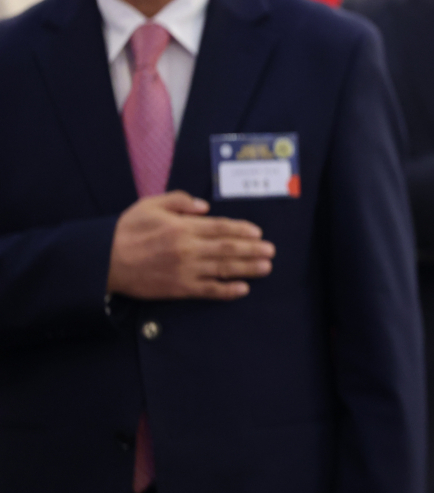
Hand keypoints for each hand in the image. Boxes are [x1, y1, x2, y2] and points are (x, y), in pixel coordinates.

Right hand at [107, 191, 274, 299]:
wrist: (103, 261)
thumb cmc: (127, 230)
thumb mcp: (151, 205)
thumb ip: (180, 201)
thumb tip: (204, 207)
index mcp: (183, 227)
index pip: (220, 227)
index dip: (242, 230)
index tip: (258, 233)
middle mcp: (188, 248)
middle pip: (227, 248)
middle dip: (252, 249)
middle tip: (271, 251)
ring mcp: (185, 270)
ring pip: (223, 269)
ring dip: (247, 268)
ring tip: (266, 267)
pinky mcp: (178, 288)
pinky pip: (208, 290)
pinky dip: (226, 290)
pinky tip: (242, 289)